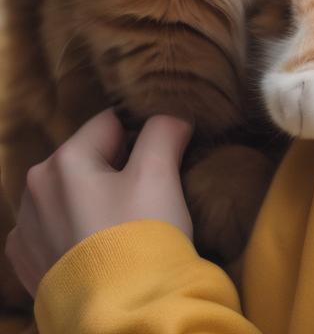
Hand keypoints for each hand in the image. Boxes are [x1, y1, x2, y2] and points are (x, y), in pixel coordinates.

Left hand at [5, 109, 193, 296]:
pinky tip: (97, 247)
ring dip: (93, 201)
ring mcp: (27, 229)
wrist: (120, 317)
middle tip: (144, 199)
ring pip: (70, 194)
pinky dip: (74, 231)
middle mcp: (34, 189)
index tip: (160, 163)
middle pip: (89, 159)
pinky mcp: (27, 263)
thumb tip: (173, 113)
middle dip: (115, 171)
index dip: (142, 138)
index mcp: (64, 160)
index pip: (112, 124)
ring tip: (121, 228)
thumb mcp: (160, 173)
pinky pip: (54, 229)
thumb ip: (165, 129)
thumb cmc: (139, 240)